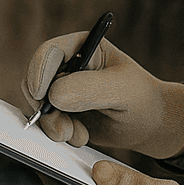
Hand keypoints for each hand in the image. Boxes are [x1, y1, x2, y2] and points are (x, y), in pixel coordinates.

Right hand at [19, 32, 183, 158]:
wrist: (148, 124)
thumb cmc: (141, 99)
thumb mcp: (122, 89)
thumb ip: (89, 88)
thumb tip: (54, 96)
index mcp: (81, 46)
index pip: (49, 53)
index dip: (39, 72)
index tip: (41, 96)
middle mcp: (67, 66)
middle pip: (35, 80)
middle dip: (45, 107)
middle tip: (63, 128)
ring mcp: (61, 89)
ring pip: (37, 105)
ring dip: (53, 124)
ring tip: (79, 135)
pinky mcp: (61, 111)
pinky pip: (45, 122)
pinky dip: (58, 133)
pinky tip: (80, 137)